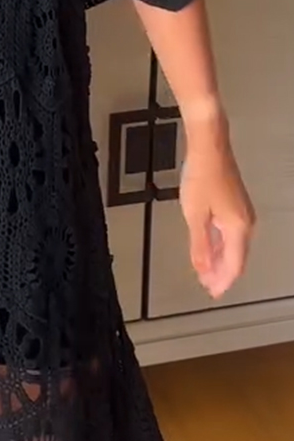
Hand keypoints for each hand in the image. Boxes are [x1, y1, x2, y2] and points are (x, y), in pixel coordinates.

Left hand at [180, 131, 255, 298]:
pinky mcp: (235, 205)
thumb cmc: (201, 176)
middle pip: (236, 258)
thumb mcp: (195, 215)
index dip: (222, 281)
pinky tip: (209, 249)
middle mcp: (245, 223)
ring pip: (233, 246)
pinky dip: (220, 245)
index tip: (212, 293)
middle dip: (221, 274)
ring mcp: (241, 213)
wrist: (209, 146)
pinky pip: (230, 233)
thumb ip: (199, 245)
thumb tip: (203, 269)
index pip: (234, 265)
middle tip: (207, 287)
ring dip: (219, 261)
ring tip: (206, 273)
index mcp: (237, 228)